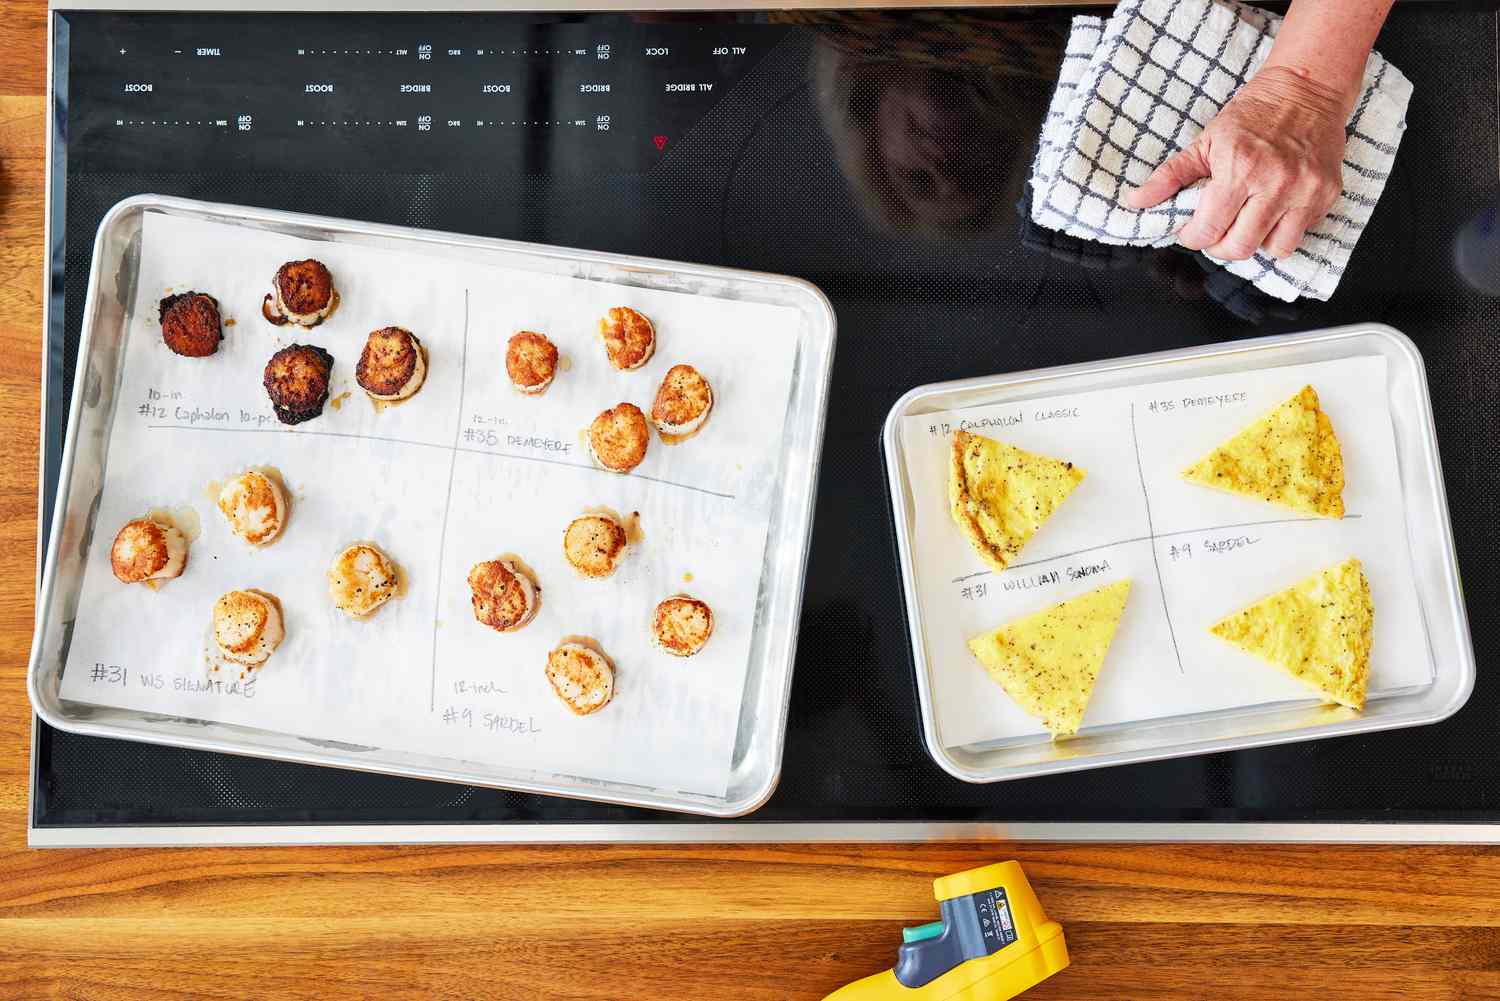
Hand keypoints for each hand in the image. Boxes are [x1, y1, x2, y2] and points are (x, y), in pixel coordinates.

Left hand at [1124, 65, 1347, 260]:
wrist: (1307, 88)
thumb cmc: (1254, 114)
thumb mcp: (1205, 141)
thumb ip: (1170, 176)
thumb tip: (1136, 201)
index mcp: (1240, 169)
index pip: (1208, 230)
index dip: (1193, 237)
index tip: (1191, 230)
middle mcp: (1275, 183)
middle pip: (1240, 248)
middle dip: (1220, 246)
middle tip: (1216, 230)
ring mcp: (1305, 190)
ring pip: (1275, 250)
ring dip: (1256, 242)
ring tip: (1246, 222)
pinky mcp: (1327, 193)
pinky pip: (1301, 233)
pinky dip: (1283, 230)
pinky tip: (1273, 211)